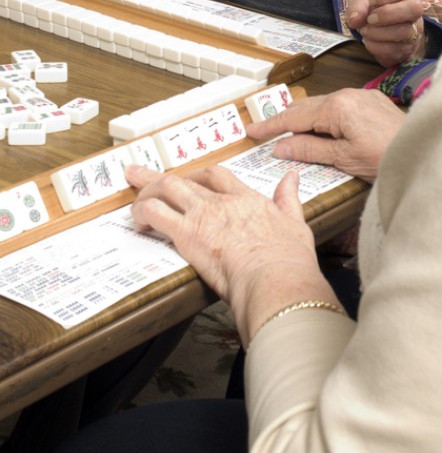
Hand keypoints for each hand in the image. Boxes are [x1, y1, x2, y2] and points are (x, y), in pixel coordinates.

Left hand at [126, 163, 336, 345]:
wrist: (276, 278)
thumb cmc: (288, 261)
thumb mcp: (296, 223)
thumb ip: (289, 199)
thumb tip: (291, 178)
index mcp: (248, 199)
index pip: (218, 177)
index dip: (199, 176)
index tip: (189, 178)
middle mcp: (223, 202)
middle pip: (187, 178)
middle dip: (163, 176)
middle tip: (143, 174)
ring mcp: (204, 214)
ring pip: (167, 188)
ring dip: (147, 189)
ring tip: (134, 194)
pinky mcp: (188, 233)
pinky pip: (156, 213)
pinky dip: (142, 212)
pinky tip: (138, 220)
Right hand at [245, 88, 404, 181]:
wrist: (423, 151)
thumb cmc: (386, 158)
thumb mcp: (342, 159)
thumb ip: (309, 150)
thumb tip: (281, 147)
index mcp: (336, 108)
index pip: (294, 117)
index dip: (271, 126)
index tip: (252, 132)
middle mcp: (347, 94)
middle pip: (306, 107)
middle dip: (285, 120)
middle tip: (265, 132)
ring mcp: (361, 95)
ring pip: (323, 105)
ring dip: (306, 119)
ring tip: (290, 133)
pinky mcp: (373, 101)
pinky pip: (340, 105)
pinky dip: (326, 117)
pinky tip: (322, 129)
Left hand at [347, 0, 425, 66]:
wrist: (383, 41)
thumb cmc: (375, 16)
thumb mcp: (363, 8)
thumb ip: (357, 9)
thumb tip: (354, 20)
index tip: (372, 1)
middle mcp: (414, 13)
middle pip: (414, 8)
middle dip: (388, 13)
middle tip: (370, 19)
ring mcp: (414, 32)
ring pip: (404, 31)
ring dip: (379, 32)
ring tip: (365, 31)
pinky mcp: (407, 50)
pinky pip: (395, 49)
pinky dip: (377, 47)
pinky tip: (369, 42)